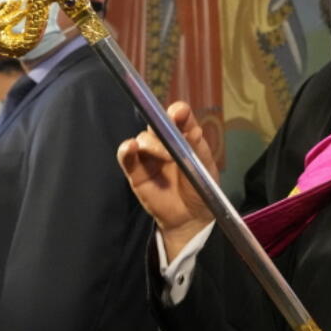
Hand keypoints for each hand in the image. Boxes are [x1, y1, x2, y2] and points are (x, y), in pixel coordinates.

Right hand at [117, 101, 215, 259]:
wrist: (191, 218)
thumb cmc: (201, 189)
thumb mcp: (205, 168)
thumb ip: (197, 149)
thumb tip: (194, 131)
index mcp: (184, 137)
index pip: (178, 118)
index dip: (177, 112)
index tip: (178, 113)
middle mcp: (164, 142)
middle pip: (156, 124)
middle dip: (162, 125)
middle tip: (171, 132)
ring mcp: (148, 156)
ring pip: (143, 139)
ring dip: (152, 144)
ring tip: (166, 156)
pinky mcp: (135, 172)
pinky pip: (126, 157)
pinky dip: (126, 150)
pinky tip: (130, 148)